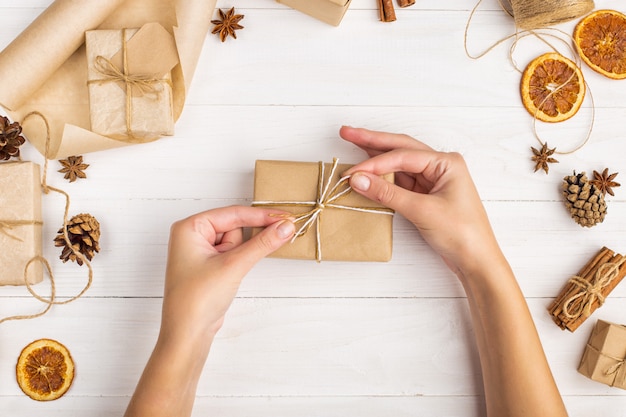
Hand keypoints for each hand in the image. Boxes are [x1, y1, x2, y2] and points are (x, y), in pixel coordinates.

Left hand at [125, 206, 294, 416]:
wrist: (187, 334)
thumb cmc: (196, 300)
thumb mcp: (234, 265)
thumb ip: (262, 243)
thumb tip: (285, 227)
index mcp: (189, 227)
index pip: (232, 214)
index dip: (261, 215)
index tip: (285, 217)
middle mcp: (192, 236)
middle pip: (235, 226)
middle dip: (250, 238)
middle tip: (274, 238)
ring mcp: (200, 252)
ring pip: (236, 241)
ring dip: (243, 253)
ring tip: (232, 273)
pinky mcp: (210, 266)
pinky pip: (233, 254)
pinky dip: (242, 259)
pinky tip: (238, 272)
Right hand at [341, 126, 501, 276]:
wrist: (476, 260)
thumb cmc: (461, 233)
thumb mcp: (422, 210)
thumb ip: (388, 193)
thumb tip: (358, 179)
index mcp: (446, 163)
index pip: (403, 156)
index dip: (375, 163)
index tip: (353, 172)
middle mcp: (440, 166)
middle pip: (400, 148)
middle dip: (373, 141)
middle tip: (348, 132)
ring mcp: (432, 181)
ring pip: (398, 164)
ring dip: (376, 158)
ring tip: (353, 142)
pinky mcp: (425, 196)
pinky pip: (400, 181)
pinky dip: (382, 178)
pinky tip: (367, 172)